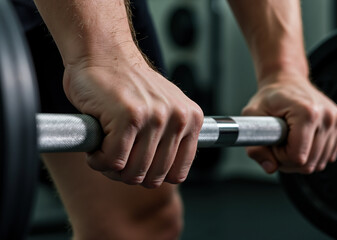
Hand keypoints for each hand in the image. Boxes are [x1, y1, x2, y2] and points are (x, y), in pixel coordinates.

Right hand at [63, 44, 203, 187]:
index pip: (177, 173)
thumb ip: (171, 137)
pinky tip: (96, 144)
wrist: (102, 52)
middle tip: (115, 156)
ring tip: (106, 148)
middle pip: (154, 178)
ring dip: (112, 168)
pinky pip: (113, 161)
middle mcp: (178, 118)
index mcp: (191, 119)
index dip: (152, 175)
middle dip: (129, 174)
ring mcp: (155, 117)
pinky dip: (98, 160)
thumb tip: (166, 175)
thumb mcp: (163, 108)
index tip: (137, 164)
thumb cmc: (127, 84)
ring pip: (133, 173)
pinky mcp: (129, 116)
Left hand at [242, 70, 336, 173]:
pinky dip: (313, 155)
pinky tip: (302, 141)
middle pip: (309, 164)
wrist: (288, 80)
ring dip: (301, 159)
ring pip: (319, 163)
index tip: (274, 143)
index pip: (297, 157)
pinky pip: (327, 157)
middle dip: (289, 160)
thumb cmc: (271, 96)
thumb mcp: (252, 115)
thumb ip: (255, 145)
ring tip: (290, 140)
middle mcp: (327, 117)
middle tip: (279, 143)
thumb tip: (270, 167)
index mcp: (307, 113)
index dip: (280, 157)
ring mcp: (336, 122)